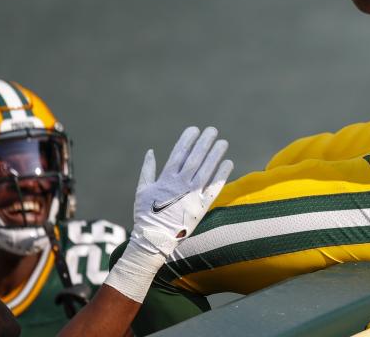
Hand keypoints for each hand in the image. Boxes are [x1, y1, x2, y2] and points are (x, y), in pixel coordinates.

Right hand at [104, 126, 231, 302]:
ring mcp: (191, 195)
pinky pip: (214, 188)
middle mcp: (180, 185)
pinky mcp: (201, 207)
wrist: (153, 240)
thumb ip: (147, 170)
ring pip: (206, 170)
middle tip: (213, 130)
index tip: (195, 129)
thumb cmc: (146, 215)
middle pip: (195, 158)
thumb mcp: (141, 190)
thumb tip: (150, 151)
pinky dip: (221, 175)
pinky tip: (228, 163)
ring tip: (223, 142)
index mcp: (165, 179)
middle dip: (204, 143)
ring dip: (215, 154)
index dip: (188, 140)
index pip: (179, 153)